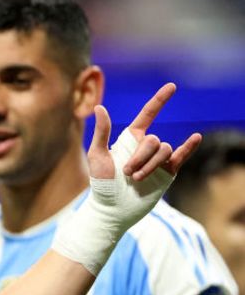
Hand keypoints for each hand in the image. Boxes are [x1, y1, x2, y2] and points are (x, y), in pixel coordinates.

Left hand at [87, 82, 201, 181]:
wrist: (113, 207)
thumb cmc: (101, 182)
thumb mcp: (98, 155)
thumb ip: (101, 132)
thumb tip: (99, 107)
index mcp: (130, 139)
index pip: (148, 114)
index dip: (160, 100)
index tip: (172, 86)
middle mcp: (146, 146)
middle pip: (153, 140)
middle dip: (140, 156)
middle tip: (126, 173)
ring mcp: (158, 159)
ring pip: (164, 151)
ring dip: (150, 165)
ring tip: (136, 179)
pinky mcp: (168, 172)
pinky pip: (181, 156)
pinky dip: (189, 147)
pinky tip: (196, 137)